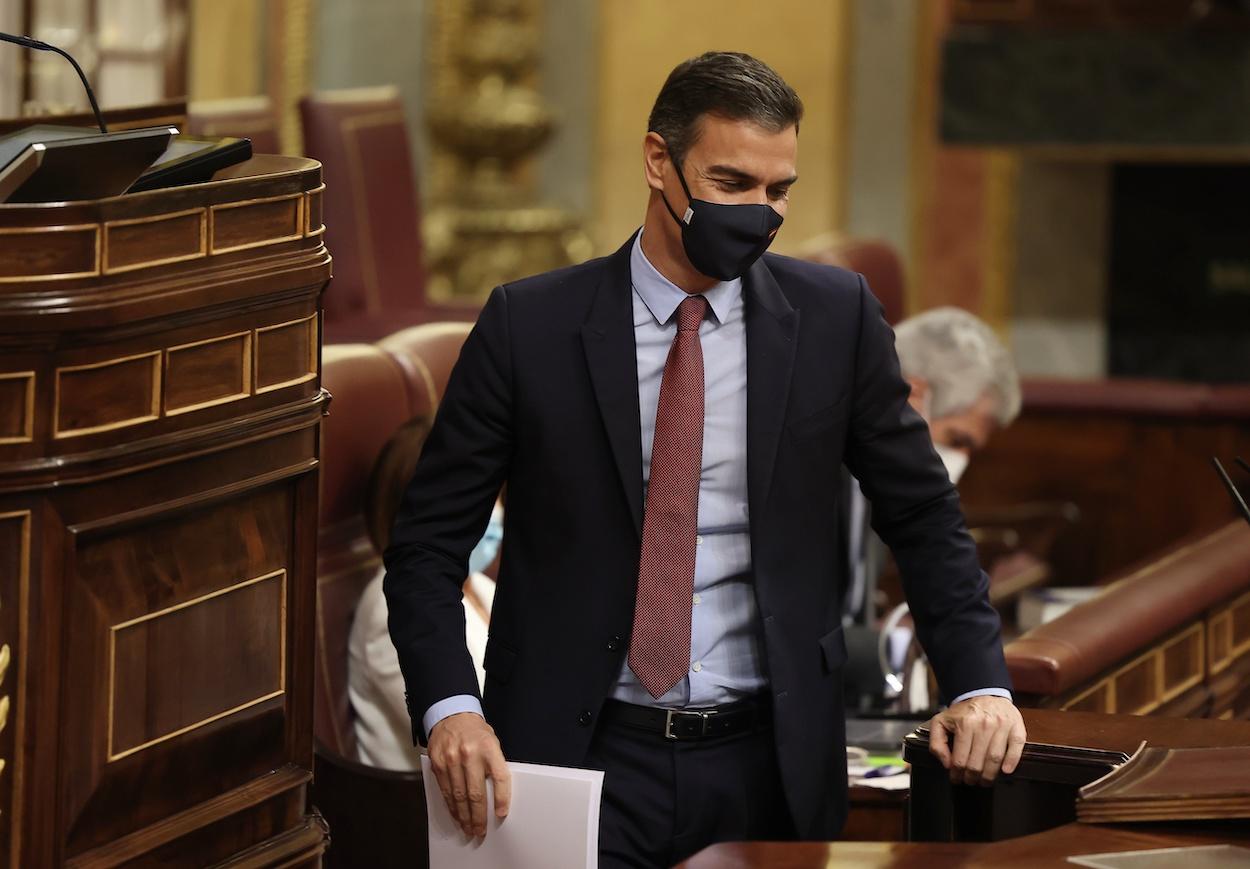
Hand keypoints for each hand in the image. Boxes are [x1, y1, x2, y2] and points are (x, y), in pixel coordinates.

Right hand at [428, 712, 511, 838]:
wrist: (451, 715)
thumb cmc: (475, 732)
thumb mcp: (492, 742)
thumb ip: (494, 765)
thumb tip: (497, 795)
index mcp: (489, 747)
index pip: (500, 777)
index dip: (502, 798)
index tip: (501, 813)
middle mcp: (470, 754)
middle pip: (476, 793)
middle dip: (478, 816)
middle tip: (480, 830)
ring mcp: (452, 759)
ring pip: (458, 796)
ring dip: (464, 816)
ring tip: (468, 828)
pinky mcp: (438, 764)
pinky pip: (445, 790)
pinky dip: (451, 806)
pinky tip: (456, 814)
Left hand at [926, 695, 1025, 785]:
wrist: (985, 693)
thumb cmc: (963, 712)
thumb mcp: (941, 722)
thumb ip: (936, 743)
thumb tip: (947, 764)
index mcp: (965, 723)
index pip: (960, 759)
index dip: (957, 773)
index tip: (956, 779)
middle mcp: (984, 724)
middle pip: (978, 762)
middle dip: (972, 777)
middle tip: (970, 781)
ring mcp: (1002, 726)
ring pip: (995, 759)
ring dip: (989, 775)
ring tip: (984, 781)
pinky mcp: (1016, 727)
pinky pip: (1016, 748)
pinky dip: (1012, 761)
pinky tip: (1005, 771)